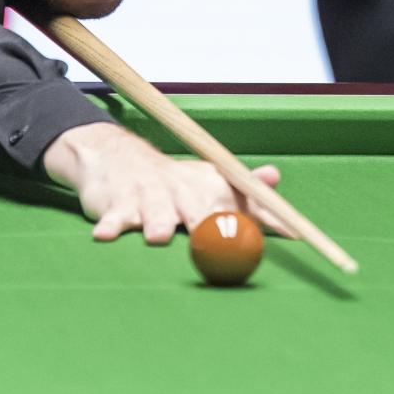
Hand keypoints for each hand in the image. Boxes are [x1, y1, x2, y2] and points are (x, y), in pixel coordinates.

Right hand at [42, 122, 285, 242]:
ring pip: (154, 212)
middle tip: (212, 237)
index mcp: (209, 187)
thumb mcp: (212, 183)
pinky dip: (110, 226)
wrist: (117, 156)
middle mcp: (181, 191)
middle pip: (198, 210)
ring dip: (156, 224)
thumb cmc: (173, 183)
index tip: (288, 234)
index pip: (241, 202)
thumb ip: (250, 194)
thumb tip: (281, 188)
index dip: (262, 218)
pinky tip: (106, 237)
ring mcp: (148, 197)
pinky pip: (113, 217)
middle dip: (206, 224)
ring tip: (157, 237)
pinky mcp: (116, 204)